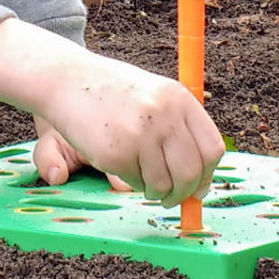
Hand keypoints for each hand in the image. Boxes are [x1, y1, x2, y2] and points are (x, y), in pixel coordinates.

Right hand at [38, 52, 222, 206]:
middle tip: (173, 198)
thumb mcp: (152, 94)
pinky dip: (131, 182)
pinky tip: (120, 164)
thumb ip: (177, 126)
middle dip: (185, 193)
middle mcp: (164, 115)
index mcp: (178, 98)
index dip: (208, 173)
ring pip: (166, 184)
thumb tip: (200, 176)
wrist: (66, 80)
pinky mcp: (117, 153)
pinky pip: (136, 183)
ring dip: (157, 192)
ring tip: (144, 182)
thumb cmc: (110, 91)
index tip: (199, 185)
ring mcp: (141, 134)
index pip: (212, 148)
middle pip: (193, 172)